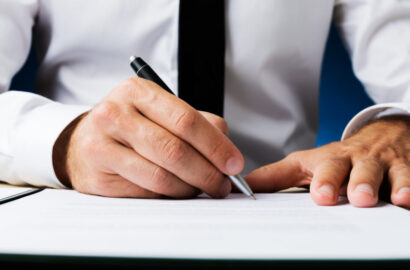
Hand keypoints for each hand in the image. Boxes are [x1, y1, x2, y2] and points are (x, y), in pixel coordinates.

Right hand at [53, 78, 243, 197]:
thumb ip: (198, 124)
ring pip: (160, 176)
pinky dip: (168, 195)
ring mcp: (101, 145)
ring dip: (189, 188)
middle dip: (206, 173)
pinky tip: (175, 191)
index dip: (215, 145)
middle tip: (221, 185)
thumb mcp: (162, 113)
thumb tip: (226, 152)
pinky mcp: (96, 176)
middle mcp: (115, 114)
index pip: (186, 120)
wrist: (83, 142)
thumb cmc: (132, 126)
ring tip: (200, 189)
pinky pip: (144, 192)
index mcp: (137, 91)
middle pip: (174, 150)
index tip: (234, 164)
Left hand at [245, 115, 409, 207]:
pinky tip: (409, 199)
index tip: (321, 196)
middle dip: (356, 181)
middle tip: (354, 196)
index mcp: (331, 160)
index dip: (324, 181)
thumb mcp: (306, 163)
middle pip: (357, 168)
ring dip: (387, 184)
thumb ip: (276, 176)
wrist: (381, 135)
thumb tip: (243, 186)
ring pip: (388, 172)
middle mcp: (358, 160)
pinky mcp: (407, 168)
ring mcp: (385, 164)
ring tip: (387, 197)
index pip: (325, 168)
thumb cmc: (339, 157)